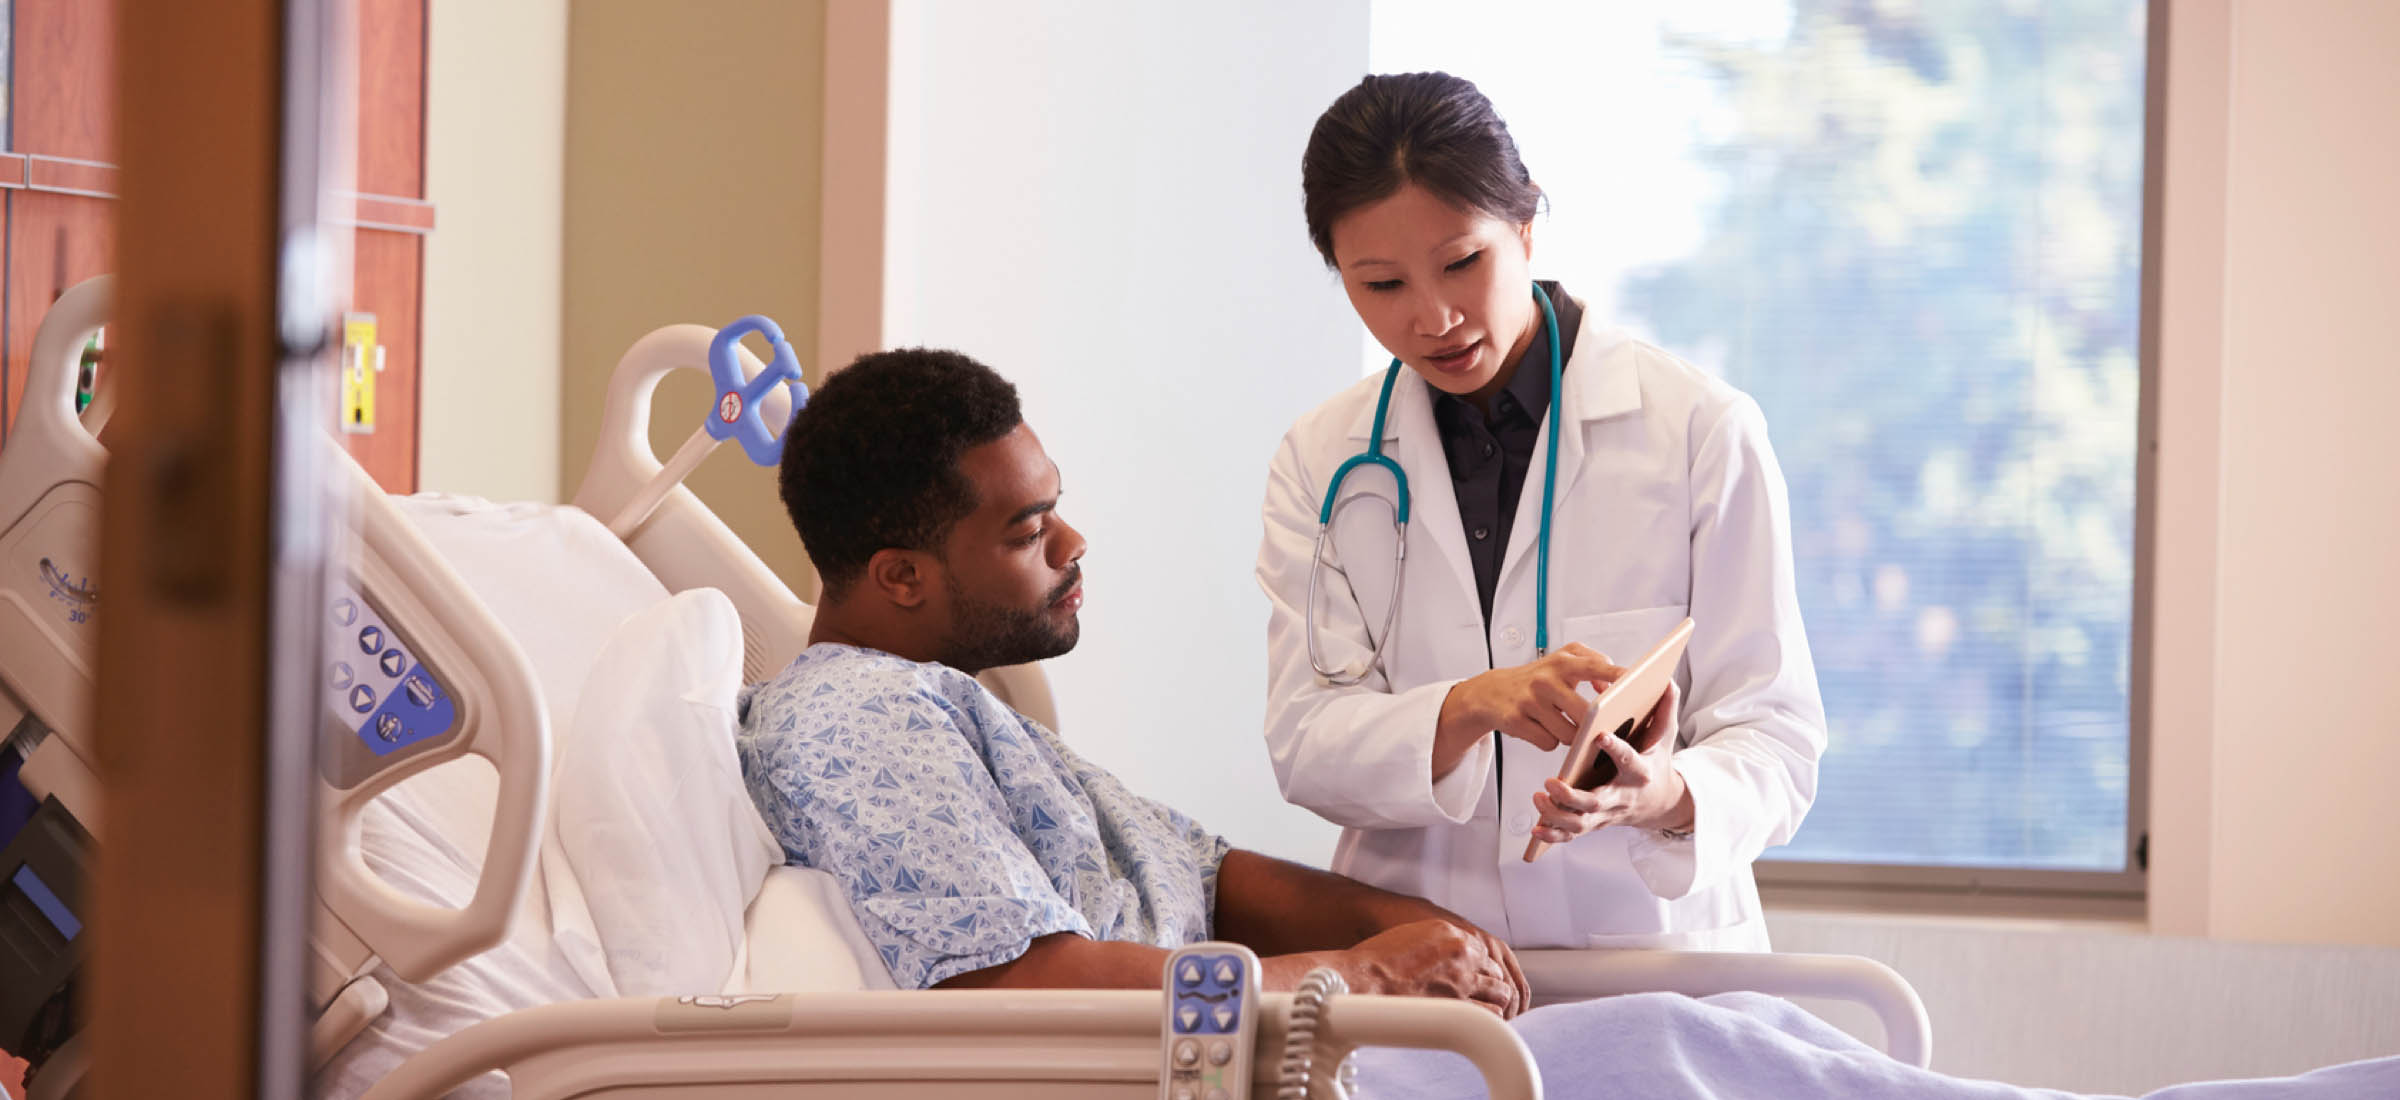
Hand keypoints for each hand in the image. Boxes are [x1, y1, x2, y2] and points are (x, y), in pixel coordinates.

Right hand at [1338, 918, 1530, 1018]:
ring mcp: (1463, 979)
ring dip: (1496, 1001)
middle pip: (1495, 970)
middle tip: (1485, 995)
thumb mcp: (1412, 935)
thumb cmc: (1377, 960)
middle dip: (1492, 983)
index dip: (1482, 968)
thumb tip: (1446, 958)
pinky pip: (1491, 1014)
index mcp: (1450, 933)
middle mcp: (1462, 953)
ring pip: (1499, 991)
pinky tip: (1482, 1022)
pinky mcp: (1459, 1005)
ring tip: (1489, 1009)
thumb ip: (1437, 943)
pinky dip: (1491, 1018)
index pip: (1483, 951)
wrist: (1364, 979)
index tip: (1477, 977)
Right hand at [1436, 644, 1623, 766]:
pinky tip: (1541, 729)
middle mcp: (1546, 679)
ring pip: (1568, 734)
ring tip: (1560, 723)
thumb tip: (1613, 685)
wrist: (1490, 692)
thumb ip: (1593, 664)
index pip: (1598, 667)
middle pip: (1587, 714)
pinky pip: (1548, 743)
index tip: (1638, 684)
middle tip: (1594, 726)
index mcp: (1563, 662)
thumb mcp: (1562, 661)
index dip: (1619, 676)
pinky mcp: (1516, 721)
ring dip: (1570, 736)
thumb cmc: (1537, 678)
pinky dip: (1549, 741)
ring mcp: (1530, 700)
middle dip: (1593, 725)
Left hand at [1531, 682, 1693, 840]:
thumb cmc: (1657, 762)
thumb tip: (1665, 679)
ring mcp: (1606, 814)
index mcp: (1639, 772)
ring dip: (1556, 815)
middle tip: (1552, 782)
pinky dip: (1554, 834)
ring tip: (1539, 796)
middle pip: (1596, 802)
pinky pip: (1572, 835)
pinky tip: (1536, 827)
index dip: (1617, 750)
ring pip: (1580, 823)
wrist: (1661, 802)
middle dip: (1572, 796)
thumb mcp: (1666, 735)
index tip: (1601, 736)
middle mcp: (1621, 797)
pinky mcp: (1594, 823)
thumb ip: (1664, 707)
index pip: (1629, 761)